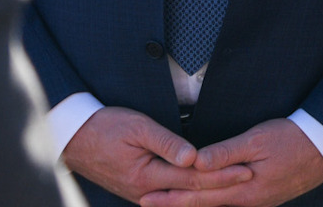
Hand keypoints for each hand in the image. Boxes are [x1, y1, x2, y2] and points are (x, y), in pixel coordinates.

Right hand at [62, 107, 251, 204]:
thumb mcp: (137, 127)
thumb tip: (193, 159)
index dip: (222, 174)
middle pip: (192, 192)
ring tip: (234, 187)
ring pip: (181, 196)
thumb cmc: (104, 127)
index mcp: (148, 176)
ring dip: (208, 193)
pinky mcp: (138, 190)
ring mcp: (141, 193)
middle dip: (222, 186)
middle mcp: (146, 191)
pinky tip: (203, 193)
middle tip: (250, 179)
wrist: (72, 138)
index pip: (194, 179)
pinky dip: (189, 194)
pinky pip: (170, 195)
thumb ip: (167, 143)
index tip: (246, 168)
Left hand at [141, 118, 322, 206]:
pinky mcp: (263, 195)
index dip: (171, 197)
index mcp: (244, 189)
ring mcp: (256, 201)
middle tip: (145, 202)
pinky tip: (202, 199)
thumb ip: (226, 153)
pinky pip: (229, 201)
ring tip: (167, 203)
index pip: (198, 196)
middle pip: (203, 204)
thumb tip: (196, 162)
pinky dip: (210, 201)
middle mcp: (248, 201)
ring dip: (190, 204)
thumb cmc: (292, 139)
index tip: (146, 196)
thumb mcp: (258, 140)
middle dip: (173, 204)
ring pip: (216, 205)